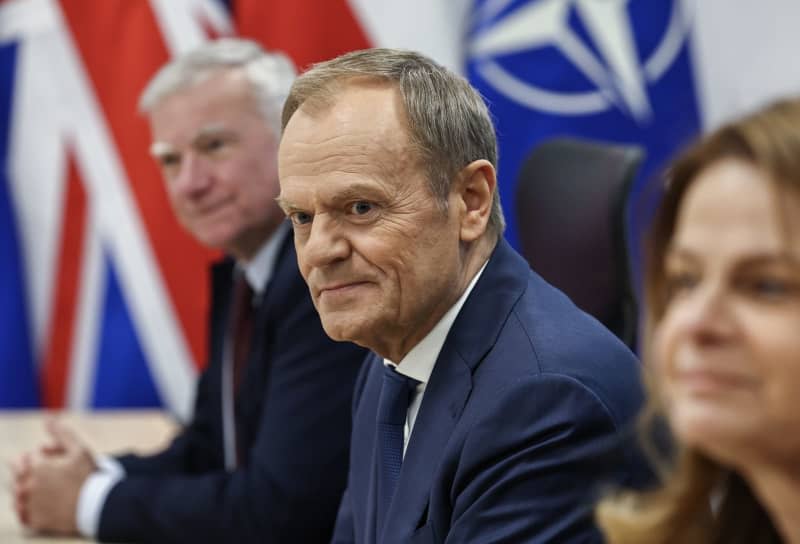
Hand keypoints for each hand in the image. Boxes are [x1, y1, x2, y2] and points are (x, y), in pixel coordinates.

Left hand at [12, 419, 96, 534]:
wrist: (97, 506)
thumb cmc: (88, 476)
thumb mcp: (79, 450)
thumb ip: (61, 434)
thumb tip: (48, 418)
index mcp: (36, 468)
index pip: (20, 460)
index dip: (33, 458)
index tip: (46, 460)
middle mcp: (28, 487)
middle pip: (17, 479)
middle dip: (29, 474)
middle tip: (50, 476)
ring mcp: (30, 506)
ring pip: (18, 497)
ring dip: (27, 492)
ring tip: (48, 491)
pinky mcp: (34, 521)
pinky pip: (23, 515)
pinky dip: (28, 510)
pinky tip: (43, 505)